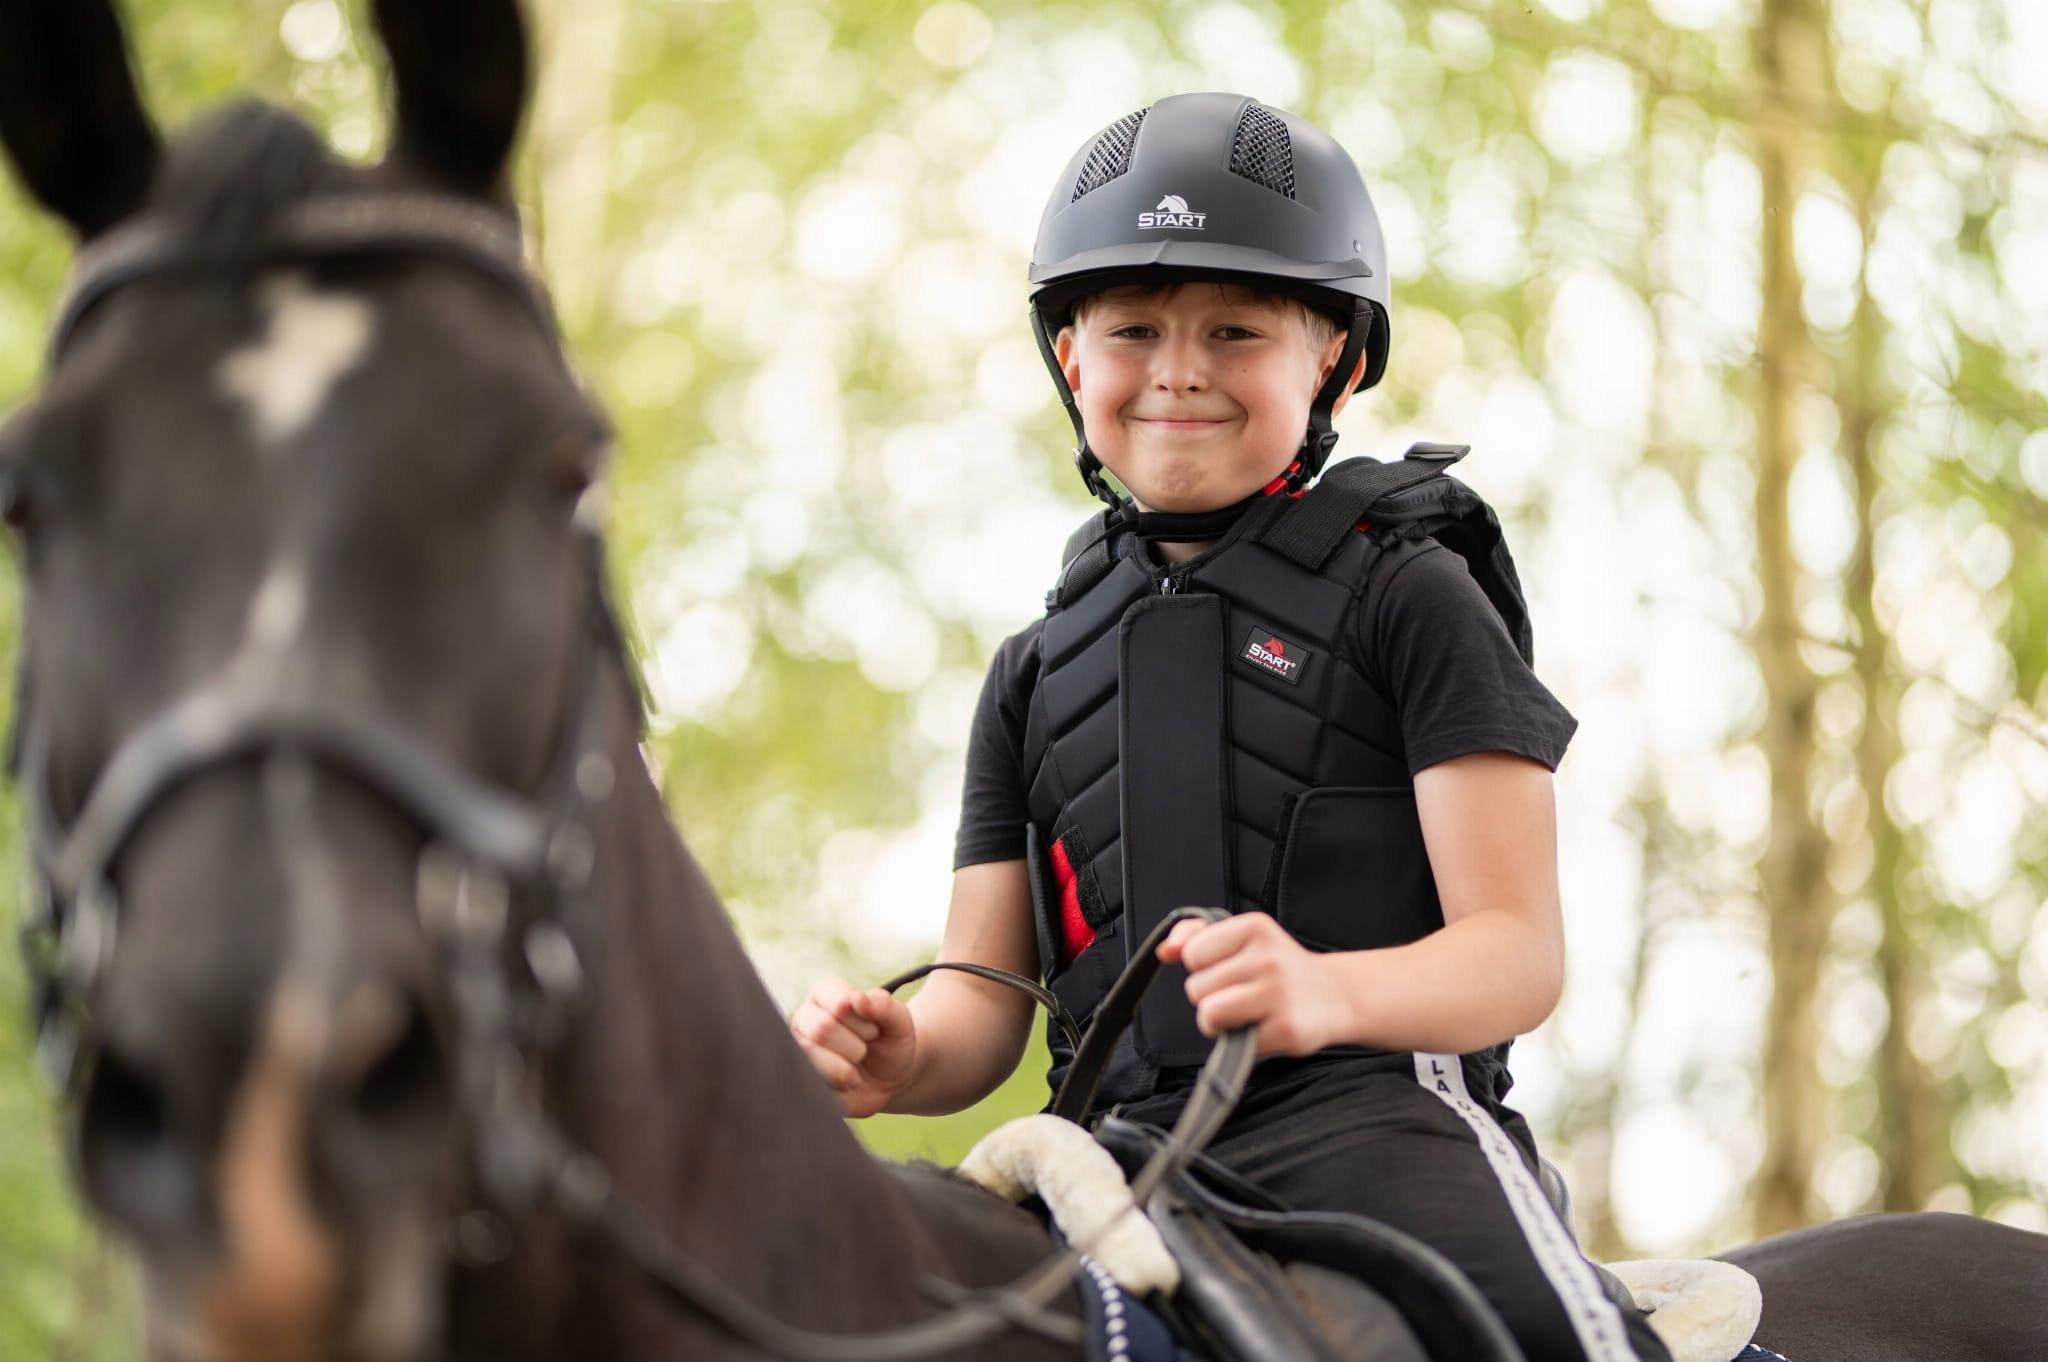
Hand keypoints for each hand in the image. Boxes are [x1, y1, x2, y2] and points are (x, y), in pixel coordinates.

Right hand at [791, 978, 917, 1117]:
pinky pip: (811, 1083)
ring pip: (811, 1056)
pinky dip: (837, 1086)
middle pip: (822, 1029)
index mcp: (826, 994)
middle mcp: (805, 1017)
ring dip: (846, 1069)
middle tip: (864, 1049)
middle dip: (855, 1046)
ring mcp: (797, 1047)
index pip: (838, 1004)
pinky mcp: (799, 1075)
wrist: (889, 1081)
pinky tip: (846, 1083)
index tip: (873, 1029)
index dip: (863, 1023)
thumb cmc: (890, 1043)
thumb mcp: (899, 1021)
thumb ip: (883, 1006)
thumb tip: (857, 998)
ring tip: (856, 1067)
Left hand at [1157, 913, 1343, 1057]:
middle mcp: (1268, 957)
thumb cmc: (1276, 967)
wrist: (1334, 996)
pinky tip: (1263, 1027)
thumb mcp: (1241, 938)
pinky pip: (1233, 1043)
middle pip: (1196, 988)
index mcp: (1254, 927)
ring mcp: (1279, 994)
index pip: (1192, 953)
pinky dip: (1241, 1042)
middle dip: (1212, 996)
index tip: (1229, 967)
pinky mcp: (1286, 1029)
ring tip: (1244, 1013)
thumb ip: (1195, 935)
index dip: (1203, 967)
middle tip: (1243, 993)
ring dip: (1219, 1022)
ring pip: (1209, 1014)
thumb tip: (1165, 950)